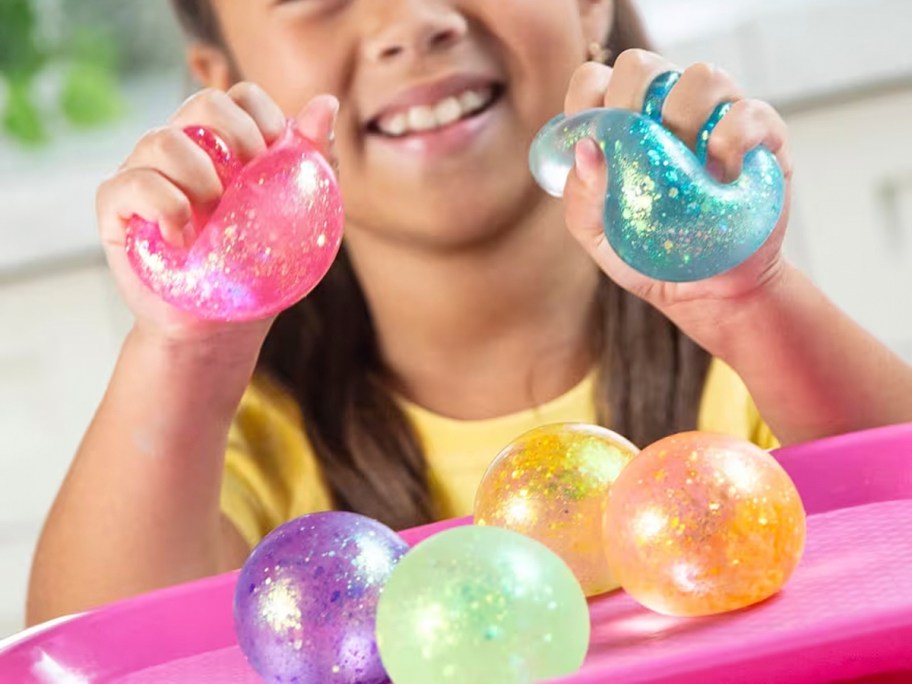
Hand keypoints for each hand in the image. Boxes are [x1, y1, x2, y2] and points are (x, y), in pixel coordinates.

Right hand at [96, 83, 338, 346]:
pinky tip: (183, 240)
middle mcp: (182, 151)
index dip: (259, 114)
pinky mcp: (117, 209)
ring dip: (199, 176)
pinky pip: (131, 185)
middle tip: (248, 179)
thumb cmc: (256, 272)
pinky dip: (163, 207)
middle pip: (200, 103)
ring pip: (161, 141)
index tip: (274, 155)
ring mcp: (144, 175)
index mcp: (223, 146)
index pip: (238, 97)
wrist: (219, 331)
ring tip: (214, 217)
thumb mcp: (296, 219)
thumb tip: (327, 102)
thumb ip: (313, 161)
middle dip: (234, 133)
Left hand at [561, 50, 793, 345]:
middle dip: (629, 100)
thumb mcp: (599, 237)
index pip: (596, 79)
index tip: (590, 134)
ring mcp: (717, 118)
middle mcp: (668, 110)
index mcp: (623, 123)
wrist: (707, 293)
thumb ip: (581, 198)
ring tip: (682, 169)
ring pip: (702, 76)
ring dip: (682, 118)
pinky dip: (731, 140)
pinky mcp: (763, 137)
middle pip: (642, 65)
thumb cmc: (648, 257)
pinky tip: (720, 177)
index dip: (586, 97)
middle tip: (635, 150)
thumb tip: (587, 150)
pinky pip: (749, 113)